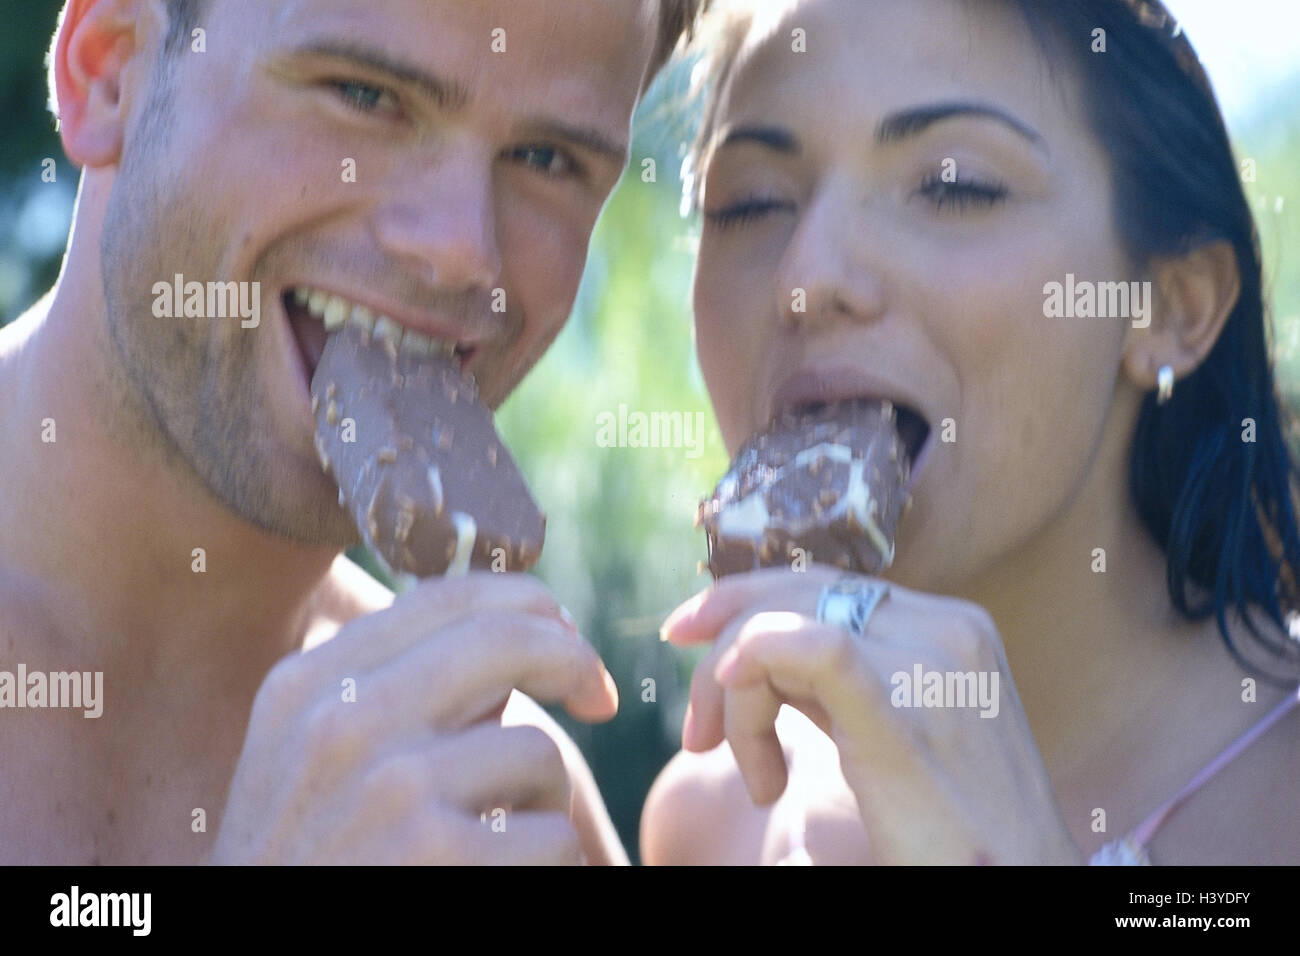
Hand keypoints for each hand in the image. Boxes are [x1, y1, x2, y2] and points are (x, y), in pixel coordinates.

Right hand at [209, 572, 617, 863]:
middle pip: (509, 641)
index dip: (530, 606)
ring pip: (538, 752)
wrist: (254, 954)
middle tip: (599, 698)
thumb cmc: (307, 863)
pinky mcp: (434, 856)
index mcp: (311, 684)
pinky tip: (505, 880)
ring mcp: (388, 788)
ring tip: (504, 841)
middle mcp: (341, 722)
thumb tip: (523, 630)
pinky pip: (552, 836)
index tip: (568, 636)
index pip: (448, 597)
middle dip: (574, 661)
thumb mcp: (312, 759)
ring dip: (546, 801)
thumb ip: (393, 689)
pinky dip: (551, 865)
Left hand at [662, 566, 1080, 864]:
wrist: (1020, 890)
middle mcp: (944, 626)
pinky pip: (812, 649)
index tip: (689, 638)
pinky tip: (731, 706)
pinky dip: (755, 659)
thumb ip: (837, 683)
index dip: (743, 602)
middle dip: (723, 644)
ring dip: (738, 698)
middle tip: (697, 730)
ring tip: (758, 779)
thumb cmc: (956, 831)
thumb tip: (754, 651)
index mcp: (949, 624)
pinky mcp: (906, 711)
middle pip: (795, 595)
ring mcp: (930, 662)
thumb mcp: (896, 732)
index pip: (822, 585)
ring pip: (784, 627)